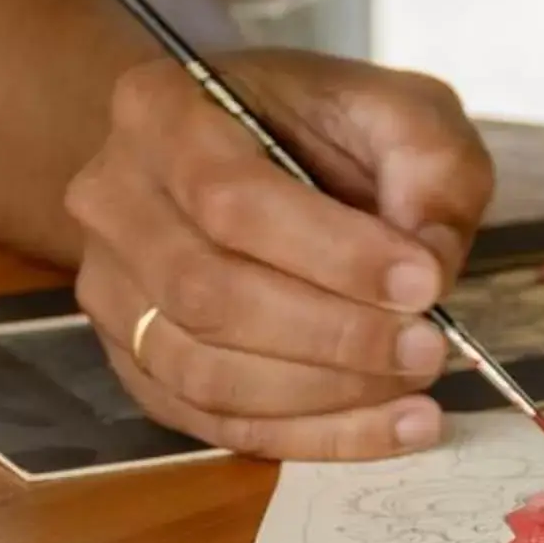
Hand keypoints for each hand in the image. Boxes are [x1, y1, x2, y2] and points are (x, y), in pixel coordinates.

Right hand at [66, 50, 495, 458]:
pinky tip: (385, 427)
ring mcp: (111, 291)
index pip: (231, 197)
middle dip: (333, 335)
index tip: (423, 282)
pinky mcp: (134, 363)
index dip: (332, 252)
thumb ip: (427, 160)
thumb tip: (432, 261)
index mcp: (160, 109)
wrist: (231, 157)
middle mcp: (112, 201)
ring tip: (416, 392)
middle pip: (208, 293)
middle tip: (426, 349)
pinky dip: (308, 436)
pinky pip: (214, 422)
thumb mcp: (391, 106)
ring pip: (204, 372)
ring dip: (322, 396)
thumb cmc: (311, 127)